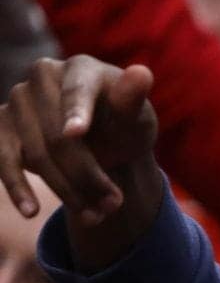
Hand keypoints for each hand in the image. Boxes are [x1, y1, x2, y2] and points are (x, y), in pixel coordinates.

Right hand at [0, 57, 156, 226]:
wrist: (103, 142)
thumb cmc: (124, 125)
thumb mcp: (136, 117)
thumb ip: (133, 100)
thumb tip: (141, 73)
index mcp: (81, 67)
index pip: (76, 91)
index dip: (77, 113)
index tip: (75, 133)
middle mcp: (42, 76)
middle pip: (58, 135)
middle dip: (87, 175)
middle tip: (114, 205)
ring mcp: (18, 100)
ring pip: (36, 153)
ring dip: (65, 190)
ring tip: (95, 215)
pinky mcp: (1, 127)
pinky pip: (4, 159)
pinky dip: (18, 188)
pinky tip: (31, 210)